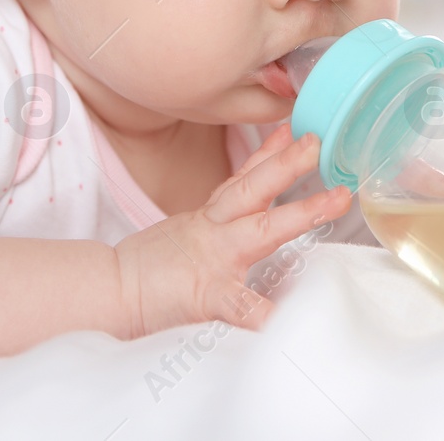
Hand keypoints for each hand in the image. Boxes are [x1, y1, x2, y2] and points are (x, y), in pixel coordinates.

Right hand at [113, 125, 350, 338]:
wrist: (107, 293)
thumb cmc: (149, 269)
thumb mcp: (187, 233)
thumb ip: (221, 219)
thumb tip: (249, 211)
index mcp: (210, 219)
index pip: (244, 178)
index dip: (271, 152)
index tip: (296, 129)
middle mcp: (215, 231)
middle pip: (255, 189)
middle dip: (289, 165)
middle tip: (319, 142)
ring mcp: (213, 261)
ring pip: (262, 230)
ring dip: (300, 213)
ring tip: (336, 201)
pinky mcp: (205, 295)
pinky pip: (242, 305)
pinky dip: (267, 312)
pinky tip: (294, 314)